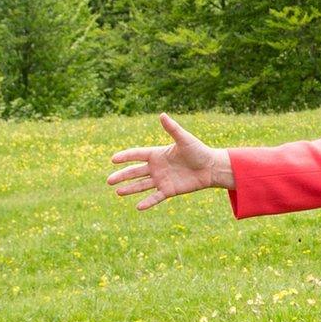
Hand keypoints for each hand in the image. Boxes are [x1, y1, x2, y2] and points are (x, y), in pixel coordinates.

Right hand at [107, 114, 232, 210]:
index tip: (113, 159)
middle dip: (122, 176)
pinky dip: (147, 202)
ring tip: (118, 192)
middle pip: (135, 172)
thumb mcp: (184, 139)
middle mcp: (156, 167)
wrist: (211, 167)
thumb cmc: (199, 151)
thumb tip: (162, 115)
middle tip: (109, 181)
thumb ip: (172, 129)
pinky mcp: (169, 190)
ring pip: (141, 185)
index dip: (125, 156)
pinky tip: (138, 207)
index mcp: (157, 154)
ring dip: (130, 189)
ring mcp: (161, 179)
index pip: (137, 155)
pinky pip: (156, 197)